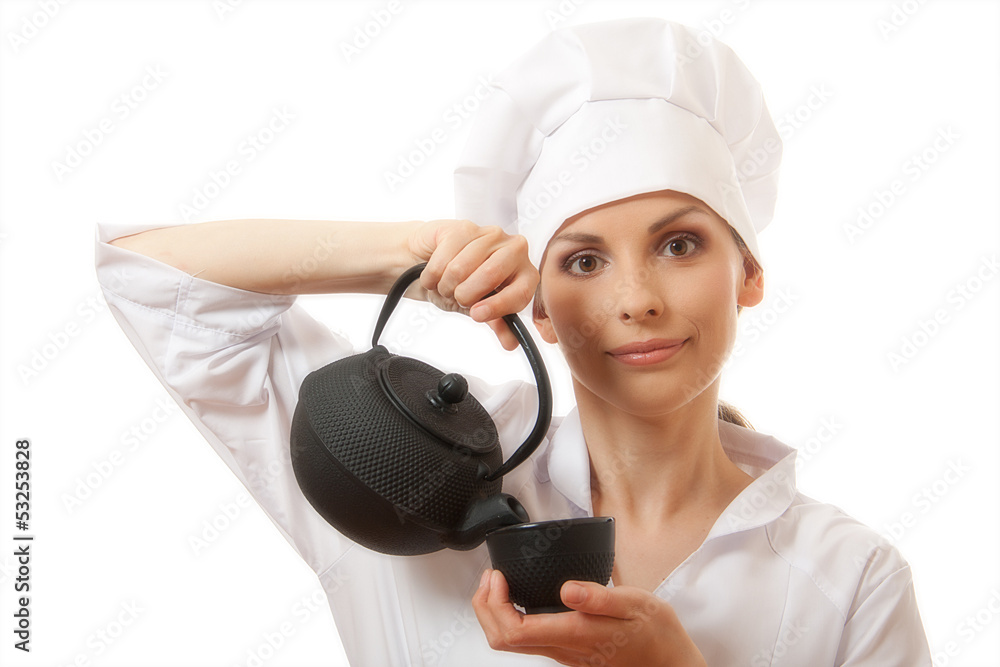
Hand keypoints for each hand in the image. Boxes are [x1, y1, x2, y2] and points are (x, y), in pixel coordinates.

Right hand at [409, 220, 537, 350]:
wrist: (433, 263)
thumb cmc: (460, 284)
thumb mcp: (480, 309)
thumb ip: (497, 323)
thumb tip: (510, 342)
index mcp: (524, 273)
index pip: (520, 292)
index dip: (497, 306)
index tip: (477, 314)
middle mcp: (513, 249)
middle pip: (490, 274)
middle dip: (466, 294)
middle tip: (458, 297)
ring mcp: (490, 234)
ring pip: (461, 268)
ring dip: (445, 285)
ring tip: (446, 285)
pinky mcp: (464, 227)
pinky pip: (443, 258)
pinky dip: (432, 275)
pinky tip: (434, 275)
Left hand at [472, 569, 707, 666]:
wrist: (670, 662)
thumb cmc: (655, 633)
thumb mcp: (636, 604)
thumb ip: (600, 597)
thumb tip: (567, 589)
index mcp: (575, 633)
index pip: (514, 630)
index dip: (494, 604)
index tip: (498, 576)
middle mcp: (563, 648)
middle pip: (503, 640)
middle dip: (485, 607)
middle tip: (491, 575)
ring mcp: (564, 652)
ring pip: (512, 642)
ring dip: (495, 612)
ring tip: (498, 582)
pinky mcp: (568, 650)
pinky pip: (527, 639)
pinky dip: (511, 617)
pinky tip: (519, 597)